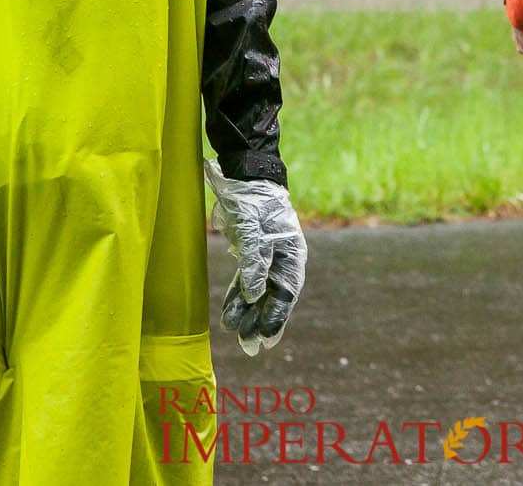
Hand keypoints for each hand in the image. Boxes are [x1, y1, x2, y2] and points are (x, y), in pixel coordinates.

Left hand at [204, 161, 307, 355]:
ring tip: (238, 335)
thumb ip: (255, 265)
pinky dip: (239, 298)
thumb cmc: (254, 203)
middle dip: (262, 321)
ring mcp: (267, 256)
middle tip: (250, 346)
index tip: (266, 339)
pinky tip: (231, 314)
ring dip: (249, 313)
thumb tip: (255, 297)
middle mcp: (282, 258)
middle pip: (273, 296)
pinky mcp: (251, 252)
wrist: (245, 176)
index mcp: (292, 254)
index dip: (276, 317)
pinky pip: (246, 281)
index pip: (286, 293)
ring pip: (259, 292)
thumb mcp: (254, 233)